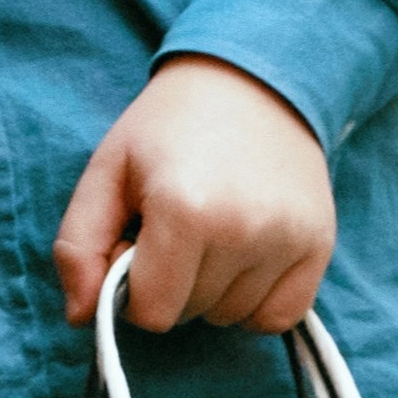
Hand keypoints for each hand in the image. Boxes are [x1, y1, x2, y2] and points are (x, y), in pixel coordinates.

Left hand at [54, 55, 333, 347]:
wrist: (250, 79)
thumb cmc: (168, 127)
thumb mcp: (106, 169)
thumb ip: (78, 245)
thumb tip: (80, 316)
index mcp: (184, 210)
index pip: (150, 312)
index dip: (132, 284)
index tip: (139, 239)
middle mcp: (244, 230)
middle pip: (190, 314)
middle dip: (172, 282)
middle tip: (177, 224)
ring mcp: (288, 239)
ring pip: (231, 318)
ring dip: (213, 289)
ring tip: (213, 229)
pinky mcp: (319, 244)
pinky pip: (278, 317)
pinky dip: (255, 303)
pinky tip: (244, 257)